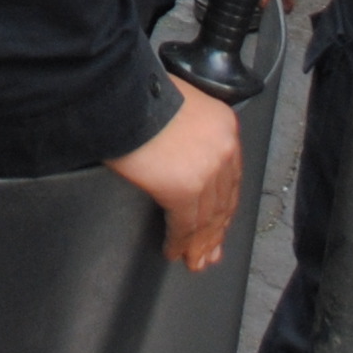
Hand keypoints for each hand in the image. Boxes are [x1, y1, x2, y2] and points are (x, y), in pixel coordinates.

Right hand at [108, 79, 243, 269]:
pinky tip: (175, 251)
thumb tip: (179, 155)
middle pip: (222, 200)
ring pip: (206, 218)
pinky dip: (180, 242)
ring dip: (199, 244)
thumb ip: (189, 129)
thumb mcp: (180, 103)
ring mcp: (206, 172)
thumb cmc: (139, 92)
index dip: (224, 205)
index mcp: (224, 126)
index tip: (221, 222)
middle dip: (216, 231)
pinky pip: (184, 224)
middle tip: (210, 252)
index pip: (230, 176)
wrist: (121, 93)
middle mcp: (223, 150)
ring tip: (194, 260)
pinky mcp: (183, 189)